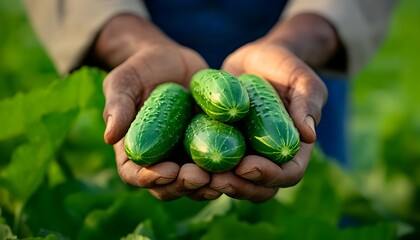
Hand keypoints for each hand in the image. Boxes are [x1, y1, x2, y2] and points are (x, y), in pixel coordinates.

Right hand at [98, 15, 220, 200]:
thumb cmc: (141, 70)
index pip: (135, 174)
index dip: (149, 179)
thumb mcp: (125, 82)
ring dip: (209, 184)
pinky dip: (228, 168)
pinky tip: (242, 162)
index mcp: (135, 151)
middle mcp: (160, 160)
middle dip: (184, 186)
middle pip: (168, 186)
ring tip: (223, 176)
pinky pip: (218, 164)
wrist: (171, 61)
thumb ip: (117, 106)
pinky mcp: (209, 147)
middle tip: (199, 177)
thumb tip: (109, 136)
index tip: (167, 171)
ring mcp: (185, 156)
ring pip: (196, 182)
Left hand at [211, 15, 332, 201]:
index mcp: (291, 148)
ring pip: (233, 183)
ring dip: (216, 185)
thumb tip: (309, 136)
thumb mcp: (300, 79)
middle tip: (217, 178)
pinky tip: (184, 165)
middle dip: (239, 187)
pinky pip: (211, 166)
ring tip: (198, 175)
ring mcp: (243, 155)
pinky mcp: (221, 146)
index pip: (288, 174)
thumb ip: (306, 103)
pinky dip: (199, 170)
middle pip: (258, 187)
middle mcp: (268, 158)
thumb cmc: (284, 67)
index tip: (247, 165)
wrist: (257, 60)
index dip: (269, 176)